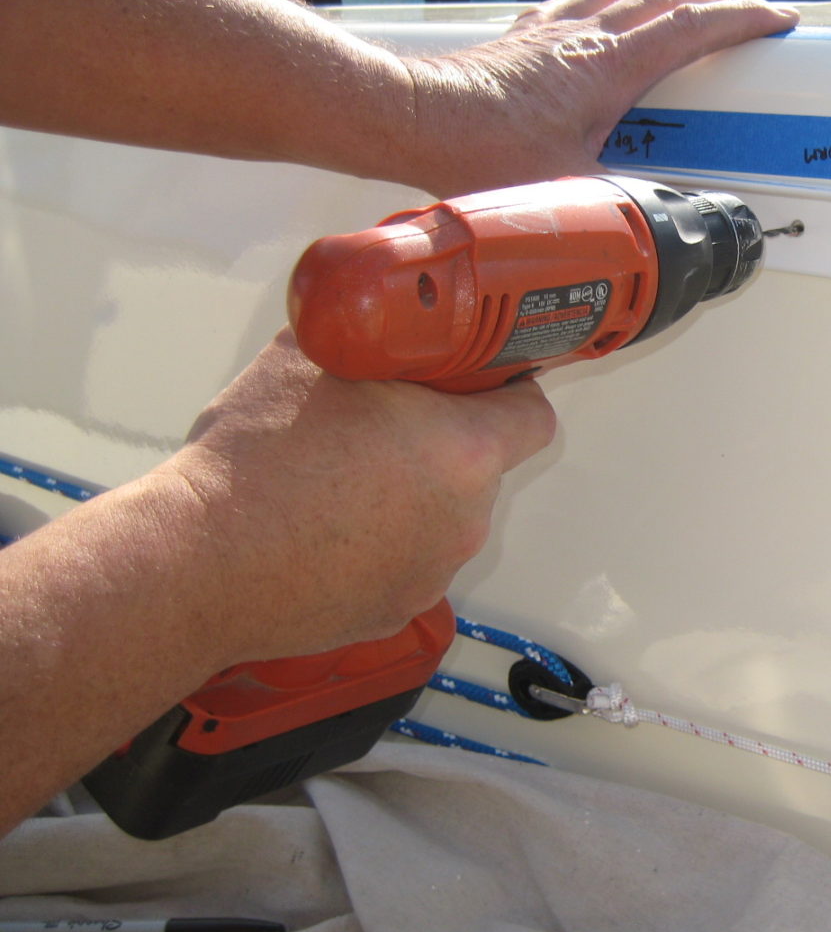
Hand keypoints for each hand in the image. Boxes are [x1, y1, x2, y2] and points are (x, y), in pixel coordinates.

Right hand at [161, 329, 555, 663]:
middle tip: (378, 425)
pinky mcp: (396, 610)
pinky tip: (322, 529)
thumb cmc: (257, 461)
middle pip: (480, 468)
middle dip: (441, 444)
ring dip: (408, 496)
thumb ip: (368, 336)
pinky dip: (378, 545)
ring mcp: (434, 572)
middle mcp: (466, 519)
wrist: (196, 562)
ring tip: (334, 480)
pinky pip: (404, 561)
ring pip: (440, 517)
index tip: (477, 383)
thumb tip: (374, 321)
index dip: (509, 393)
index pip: (533, 416)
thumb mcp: (312, 356)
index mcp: (464, 450)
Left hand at [395, 0, 798, 197]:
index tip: (777, 20)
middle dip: (711, 8)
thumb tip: (658, 228)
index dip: (744, 22)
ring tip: (677, 13)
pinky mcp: (521, 41)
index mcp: (611, 68)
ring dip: (658, 1)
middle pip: (664, 3)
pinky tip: (594, 23)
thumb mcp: (571, 192)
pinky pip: (574, 9)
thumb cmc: (480, 150)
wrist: (413, 118)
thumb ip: (622, 206)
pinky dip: (601, 10)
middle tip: (737, 20)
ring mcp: (552, 34)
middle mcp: (585, 39)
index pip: (694, 30)